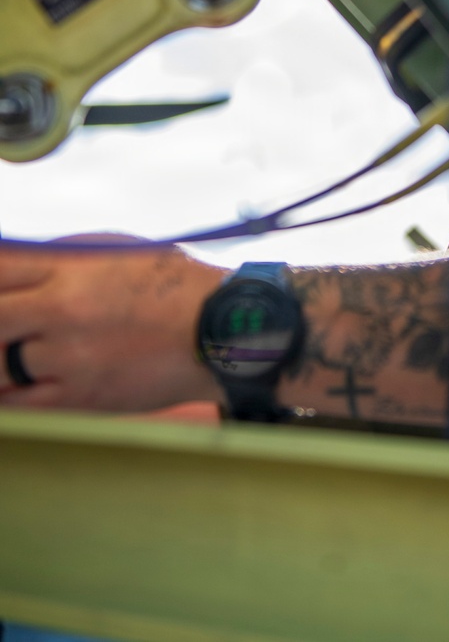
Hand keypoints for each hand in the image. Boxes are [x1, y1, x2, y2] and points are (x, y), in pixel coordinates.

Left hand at [0, 236, 224, 410]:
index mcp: (71, 269)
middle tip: (6, 326)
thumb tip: (19, 264)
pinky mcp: (79, 397)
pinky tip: (15, 385)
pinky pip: (18, 405)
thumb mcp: (119, 252)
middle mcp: (62, 311)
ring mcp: (68, 357)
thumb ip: (65, 259)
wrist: (219, 331)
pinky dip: (8, 395)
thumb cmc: (174, 286)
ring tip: (11, 353)